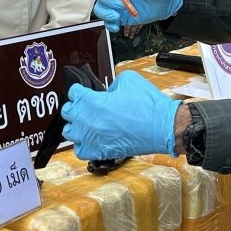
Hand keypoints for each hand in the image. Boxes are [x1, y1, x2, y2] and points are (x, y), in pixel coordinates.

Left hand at [61, 71, 181, 158]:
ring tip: (87, 122)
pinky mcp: (100, 152)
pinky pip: (80, 150)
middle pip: (67, 112)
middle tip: (86, 106)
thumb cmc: (148, 105)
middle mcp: (87, 120)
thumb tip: (107, 91)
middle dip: (75, 106)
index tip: (85, 92)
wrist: (163, 127)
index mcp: (91, 101)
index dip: (80, 90)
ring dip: (76, 125)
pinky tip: (91, 139)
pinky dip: (83, 145)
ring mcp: (92, 138)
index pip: (73, 92)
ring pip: (69, 132)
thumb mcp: (128, 79)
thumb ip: (111, 84)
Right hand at [93, 0, 182, 32]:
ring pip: (100, 8)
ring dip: (105, 14)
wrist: (169, 3)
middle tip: (121, 5)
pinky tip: (117, 26)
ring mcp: (117, 5)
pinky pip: (108, 22)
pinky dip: (109, 25)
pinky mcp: (121, 17)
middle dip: (107, 2)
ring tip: (117, 17)